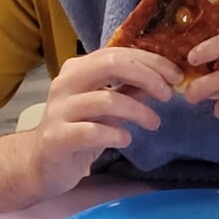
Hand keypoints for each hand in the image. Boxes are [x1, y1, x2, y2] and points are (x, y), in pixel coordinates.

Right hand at [29, 47, 182, 196]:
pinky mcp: (56, 138)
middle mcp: (66, 83)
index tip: (176, 76)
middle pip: (110, 65)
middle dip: (147, 77)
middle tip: (169, 95)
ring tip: (154, 123)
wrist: (41, 164)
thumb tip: (165, 78)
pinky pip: (92, 132)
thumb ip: (131, 90)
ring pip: (106, 99)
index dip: (151, 61)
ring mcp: (59, 110)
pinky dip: (116, 135)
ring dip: (138, 111)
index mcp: (79, 69)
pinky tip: (126, 140)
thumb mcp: (108, 107)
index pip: (119, 53)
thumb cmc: (78, 130)